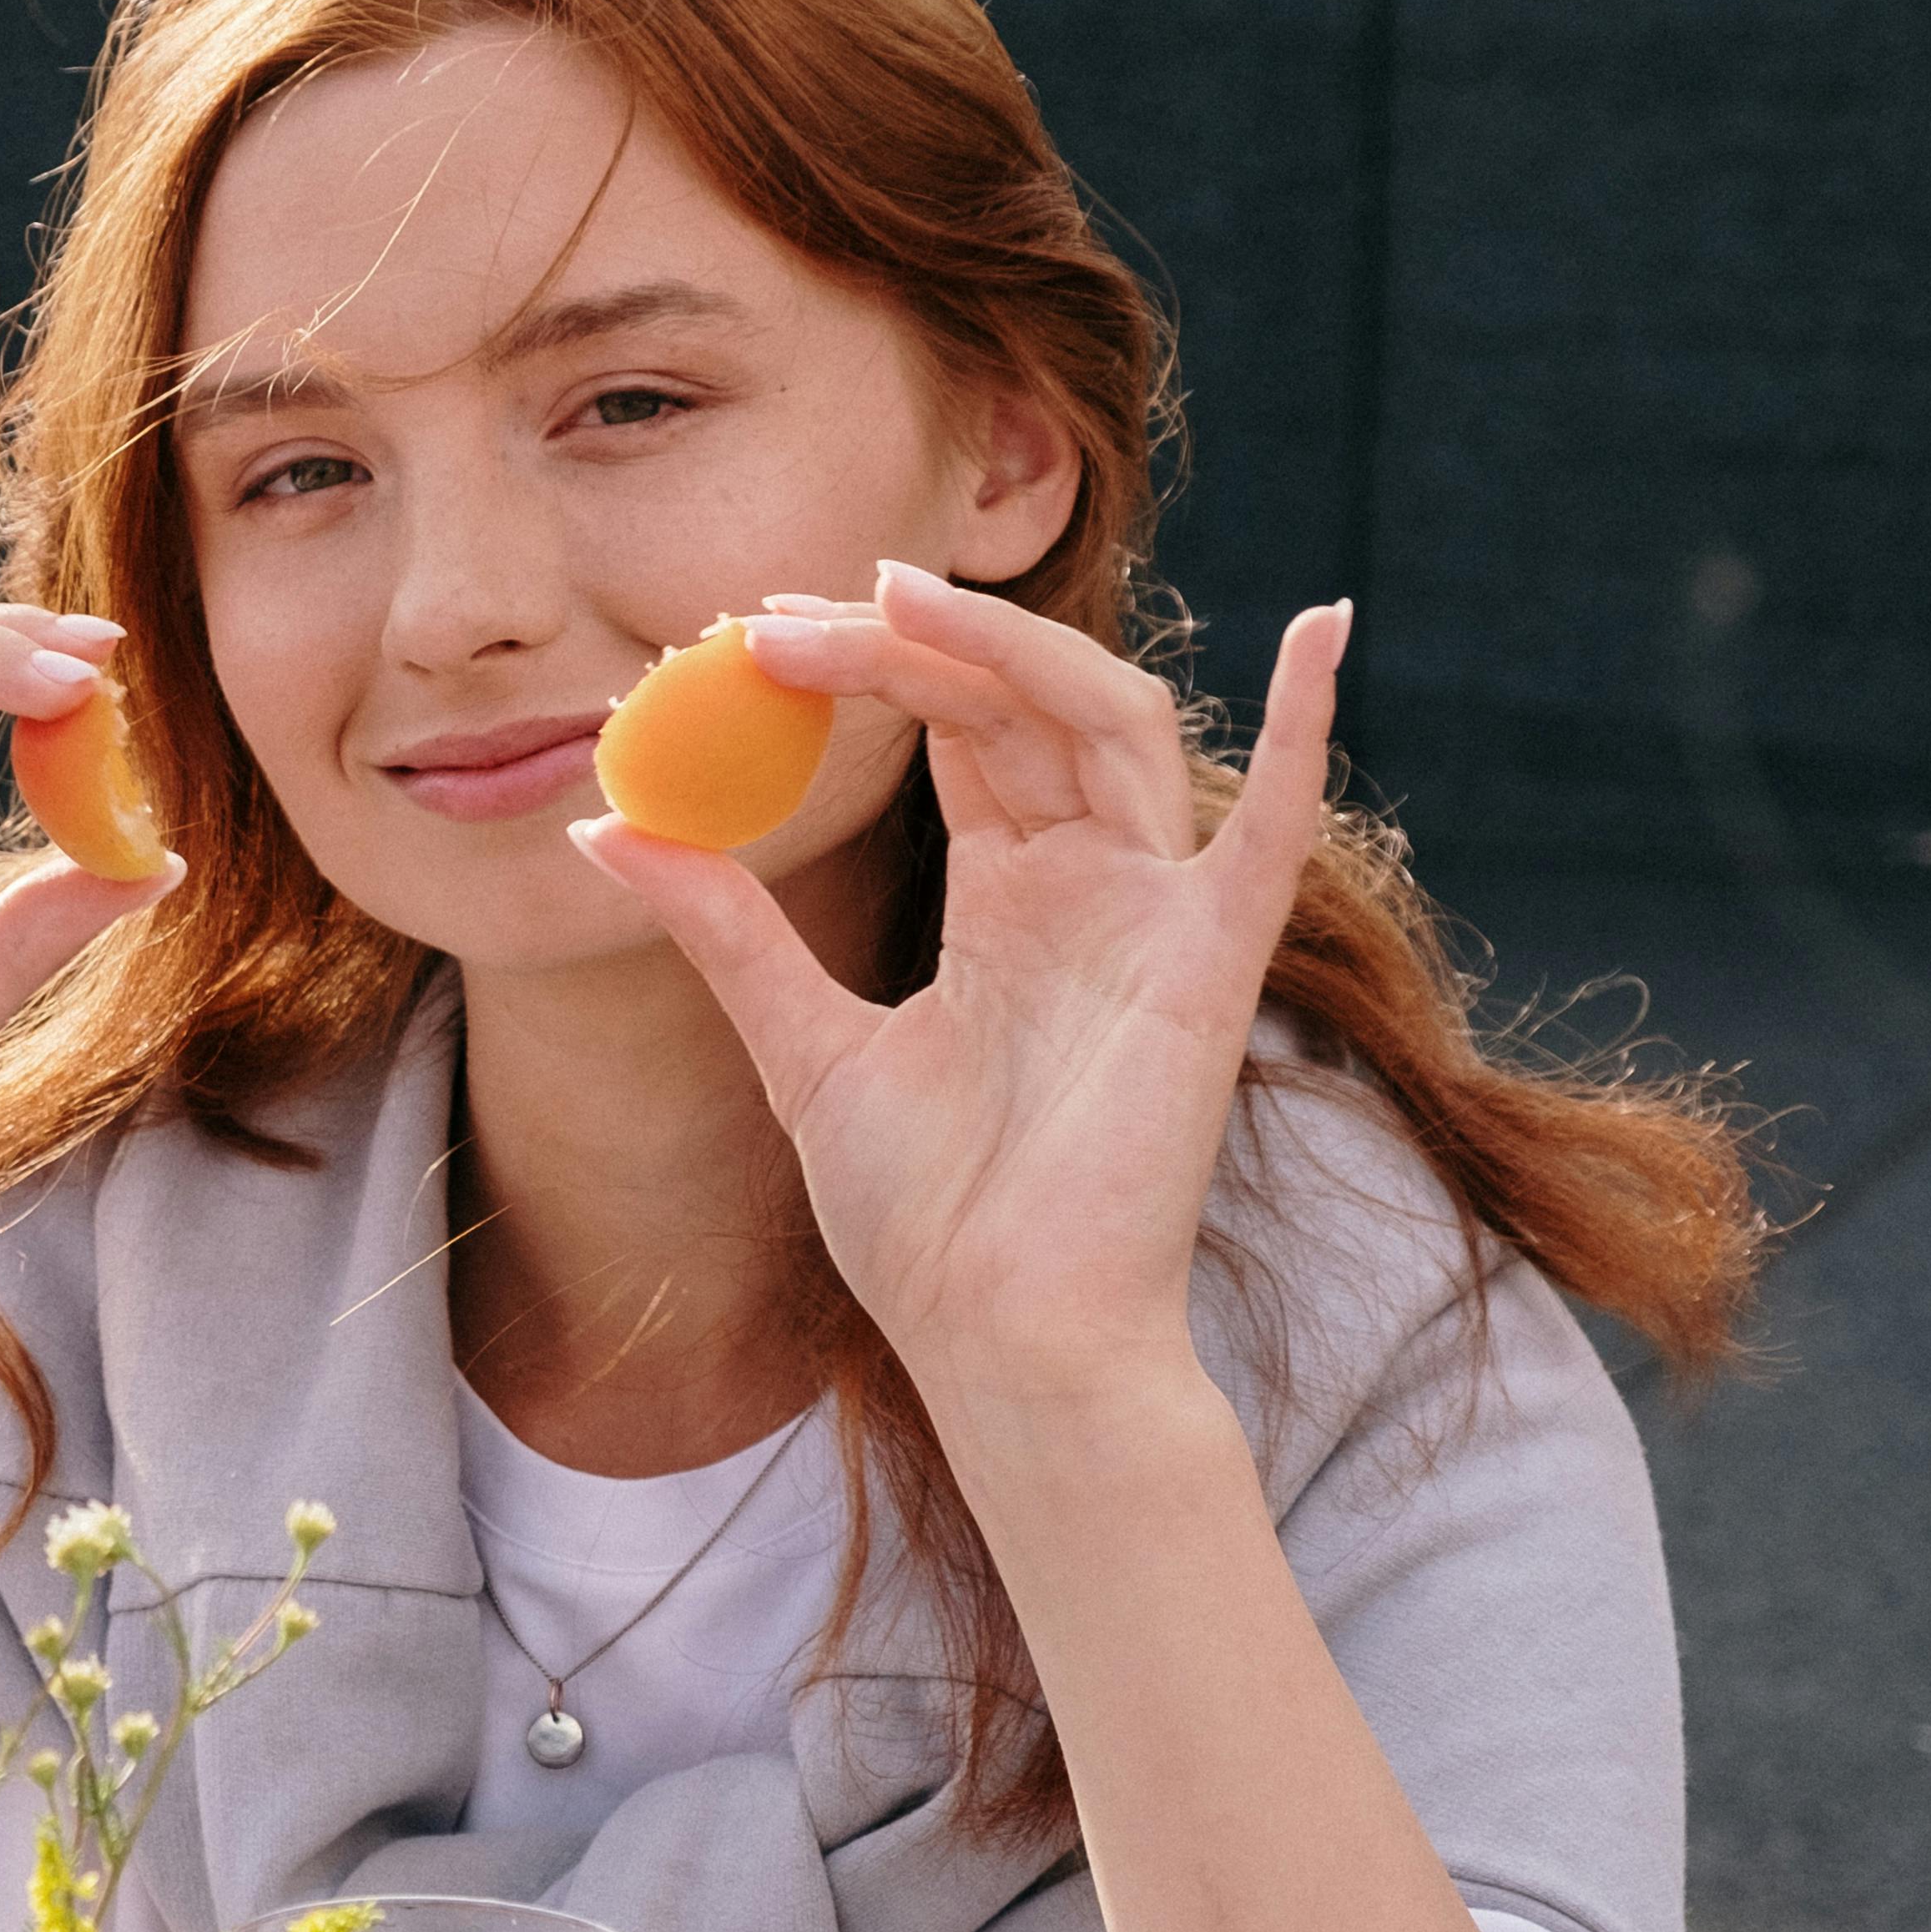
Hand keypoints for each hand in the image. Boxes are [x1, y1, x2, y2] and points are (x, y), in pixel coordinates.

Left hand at [575, 565, 1350, 1400]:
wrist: (997, 1338)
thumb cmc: (922, 1220)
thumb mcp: (798, 1043)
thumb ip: (724, 926)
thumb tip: (606, 823)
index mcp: (1009, 902)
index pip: (952, 732)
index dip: (867, 665)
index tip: (747, 632)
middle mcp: (1089, 887)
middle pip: (1013, 706)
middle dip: (906, 642)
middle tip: (777, 614)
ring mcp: (1155, 915)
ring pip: (1106, 720)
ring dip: (1006, 645)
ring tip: (890, 593)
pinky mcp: (1210, 962)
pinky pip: (1276, 827)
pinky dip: (1307, 723)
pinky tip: (1324, 621)